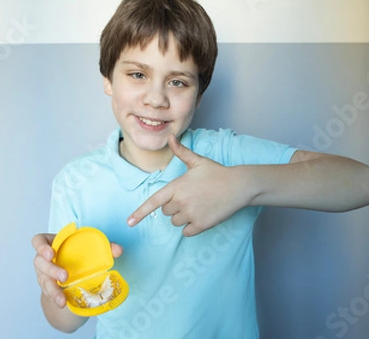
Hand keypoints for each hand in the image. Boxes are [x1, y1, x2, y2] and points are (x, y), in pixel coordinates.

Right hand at [32, 233, 122, 308]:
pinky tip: (62, 303)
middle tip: (64, 277)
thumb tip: (118, 250)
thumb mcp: (91, 250)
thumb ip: (105, 247)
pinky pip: (48, 293)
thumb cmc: (80, 257)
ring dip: (53, 290)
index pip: (38, 241)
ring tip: (61, 299)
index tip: (51, 253)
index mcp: (53, 244)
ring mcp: (44, 275)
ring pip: (43, 281)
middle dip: (51, 270)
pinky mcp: (49, 289)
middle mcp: (45, 260)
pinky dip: (56, 298)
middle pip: (39, 262)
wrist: (74, 279)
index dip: (41, 246)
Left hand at [127, 135, 256, 235]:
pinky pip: (187, 232)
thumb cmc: (217, 173)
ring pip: (175, 222)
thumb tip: (171, 137)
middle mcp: (181, 201)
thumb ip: (181, 152)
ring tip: (198, 205)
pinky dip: (192, 227)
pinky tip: (202, 215)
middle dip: (174, 206)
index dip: (140, 213)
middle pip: (165, 211)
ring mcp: (191, 214)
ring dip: (182, 217)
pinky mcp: (201, 225)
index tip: (129, 222)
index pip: (153, 202)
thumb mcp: (197, 161)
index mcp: (176, 186)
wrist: (238, 186)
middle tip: (190, 197)